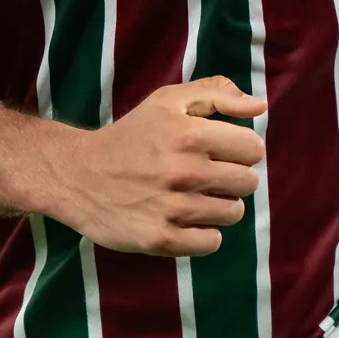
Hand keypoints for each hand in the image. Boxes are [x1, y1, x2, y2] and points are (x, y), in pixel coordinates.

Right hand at [47, 77, 264, 256]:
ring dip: (218, 205)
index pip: (253, 149)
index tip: (222, 152)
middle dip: (233, 178)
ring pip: (233, 213)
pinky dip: (203, 234)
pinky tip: (184, 220)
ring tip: (192, 196)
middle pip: (248, 183)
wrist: (77, 175)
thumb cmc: (130, 135)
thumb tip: (260, 107)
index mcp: (190, 134)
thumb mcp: (168, 101)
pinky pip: (211, 242)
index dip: (242, 150)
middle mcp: (184, 171)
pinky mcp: (159, 239)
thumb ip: (217, 95)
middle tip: (206, 175)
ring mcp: (172, 208)